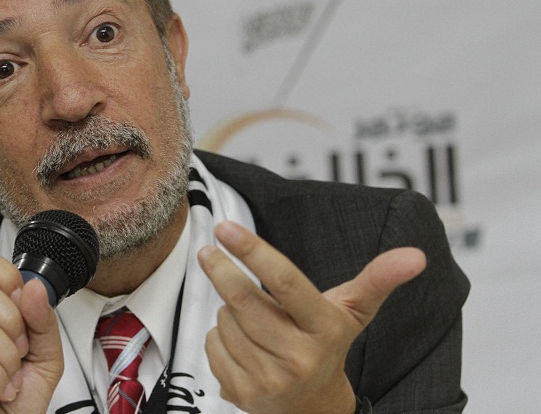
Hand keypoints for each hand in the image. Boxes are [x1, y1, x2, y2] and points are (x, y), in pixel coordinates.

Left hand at [198, 221, 425, 413]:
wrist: (311, 407)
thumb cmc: (327, 346)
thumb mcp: (353, 312)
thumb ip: (378, 279)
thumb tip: (415, 255)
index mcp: (325, 328)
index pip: (286, 282)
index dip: (254, 251)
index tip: (228, 229)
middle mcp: (298, 356)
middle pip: (245, 300)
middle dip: (221, 270)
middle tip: (208, 251)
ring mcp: (269, 378)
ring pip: (226, 320)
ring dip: (228, 308)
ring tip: (249, 314)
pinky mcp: (242, 392)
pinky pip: (213, 344)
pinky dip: (218, 333)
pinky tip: (239, 339)